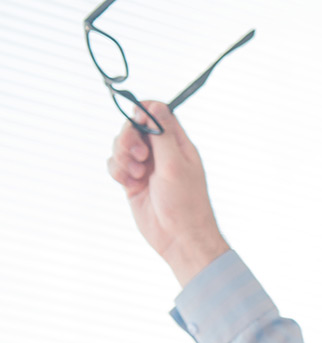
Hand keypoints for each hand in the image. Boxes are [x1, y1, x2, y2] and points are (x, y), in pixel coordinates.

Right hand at [106, 101, 228, 286]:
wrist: (179, 237)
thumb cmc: (185, 202)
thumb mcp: (175, 163)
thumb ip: (162, 134)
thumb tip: (153, 106)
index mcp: (178, 144)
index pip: (157, 114)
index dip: (143, 112)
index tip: (136, 121)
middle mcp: (161, 153)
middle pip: (133, 127)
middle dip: (128, 138)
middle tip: (138, 156)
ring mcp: (145, 167)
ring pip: (120, 146)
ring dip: (122, 157)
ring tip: (137, 175)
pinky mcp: (132, 182)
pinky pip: (115, 166)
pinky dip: (117, 172)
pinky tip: (129, 184)